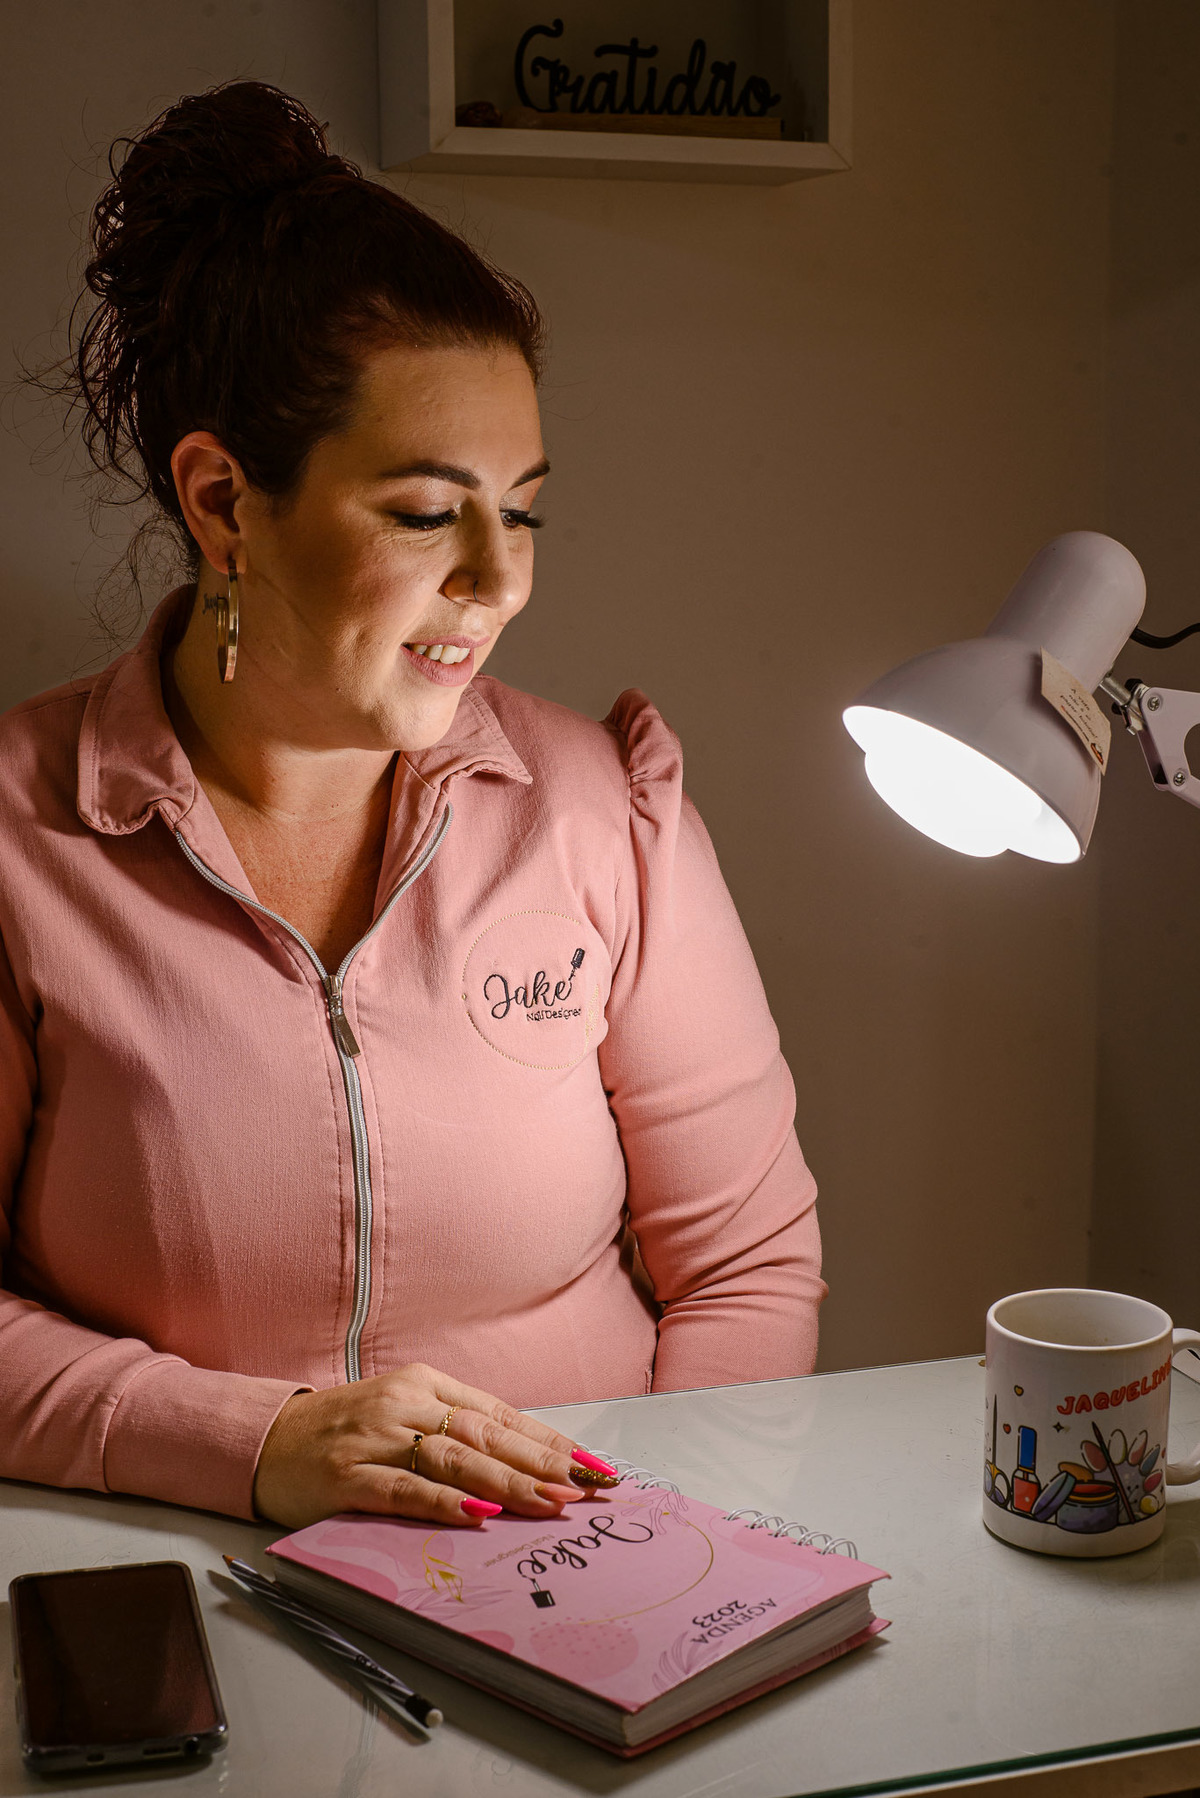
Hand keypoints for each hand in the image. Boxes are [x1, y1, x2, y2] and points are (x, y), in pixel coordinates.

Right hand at [253, 1362, 612, 1528]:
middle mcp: (403, 1404)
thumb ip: (454, 1431)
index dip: (547, 1440)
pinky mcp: (345, 1477)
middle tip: (585, 1487)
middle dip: (541, 1462)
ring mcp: (373, 1440)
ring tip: (549, 1502)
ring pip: (453, 1458)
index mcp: (423, 1384)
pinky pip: (403, 1489)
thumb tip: (525, 1462)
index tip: (591, 1465)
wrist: (264, 1439)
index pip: (499, 1413)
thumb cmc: (343, 1432)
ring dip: (507, 1482)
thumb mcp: (402, 1415)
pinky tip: (477, 1513)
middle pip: (485, 1433)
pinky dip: (443, 1501)